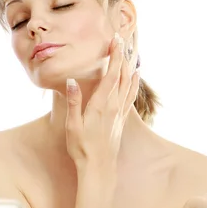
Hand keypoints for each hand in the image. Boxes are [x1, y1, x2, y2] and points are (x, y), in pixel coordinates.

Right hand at [65, 34, 139, 171]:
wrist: (99, 167)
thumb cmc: (82, 147)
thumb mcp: (72, 125)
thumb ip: (74, 102)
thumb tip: (71, 81)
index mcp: (101, 105)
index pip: (111, 75)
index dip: (114, 57)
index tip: (115, 41)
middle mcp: (114, 106)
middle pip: (122, 76)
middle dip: (122, 56)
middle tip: (121, 40)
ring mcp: (120, 112)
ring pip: (128, 84)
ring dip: (128, 66)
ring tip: (130, 52)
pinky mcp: (121, 119)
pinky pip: (131, 95)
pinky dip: (134, 82)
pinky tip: (135, 75)